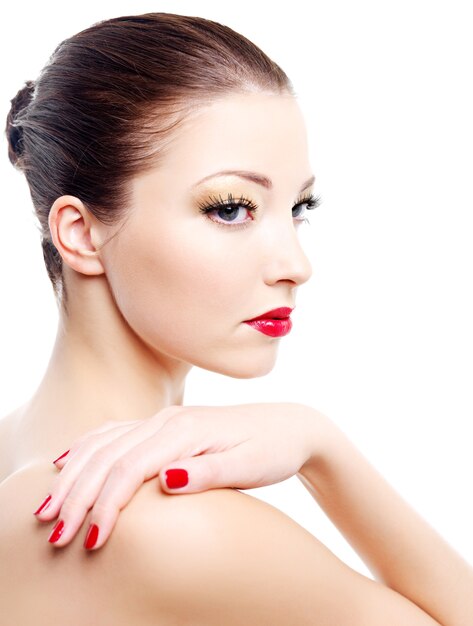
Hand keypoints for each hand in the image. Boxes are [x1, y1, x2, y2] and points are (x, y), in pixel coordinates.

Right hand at [33, 402, 328, 549]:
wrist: (289, 425)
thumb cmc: (273, 449)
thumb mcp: (250, 465)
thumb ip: (209, 472)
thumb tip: (166, 479)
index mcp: (185, 431)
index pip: (129, 468)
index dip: (106, 505)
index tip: (91, 540)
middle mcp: (167, 420)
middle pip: (107, 456)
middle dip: (77, 494)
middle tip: (54, 533)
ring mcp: (163, 419)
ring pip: (104, 443)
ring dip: (74, 475)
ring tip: (48, 506)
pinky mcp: (164, 424)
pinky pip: (114, 433)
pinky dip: (86, 449)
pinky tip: (68, 462)